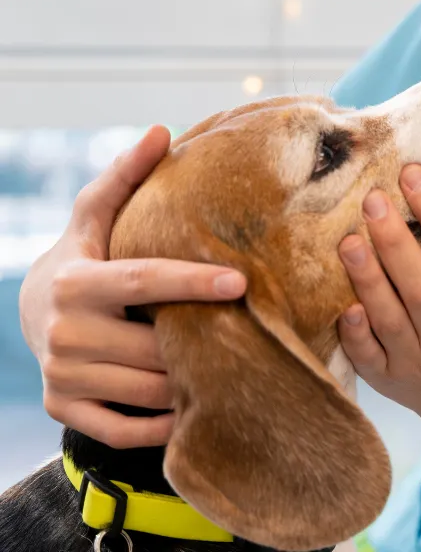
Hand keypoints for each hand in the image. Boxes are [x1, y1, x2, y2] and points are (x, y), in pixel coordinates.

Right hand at [17, 125, 247, 448]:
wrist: (32, 315)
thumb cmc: (84, 257)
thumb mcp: (95, 216)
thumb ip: (125, 177)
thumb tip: (161, 131)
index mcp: (77, 282)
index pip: (144, 282)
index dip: (192, 283)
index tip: (241, 282)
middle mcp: (65, 332)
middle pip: (154, 344)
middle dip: (202, 343)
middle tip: (251, 336)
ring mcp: (63, 375)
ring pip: (149, 389)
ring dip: (193, 383)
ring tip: (232, 368)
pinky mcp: (65, 408)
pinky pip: (127, 428)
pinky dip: (164, 424)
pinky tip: (195, 407)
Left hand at [338, 164, 420, 437]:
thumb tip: (417, 195)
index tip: (414, 175)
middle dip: (396, 242)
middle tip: (373, 199)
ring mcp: (415, 362)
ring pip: (392, 319)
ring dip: (368, 277)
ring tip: (346, 239)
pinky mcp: (387, 381)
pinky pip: (369, 357)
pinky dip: (356, 332)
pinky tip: (342, 305)